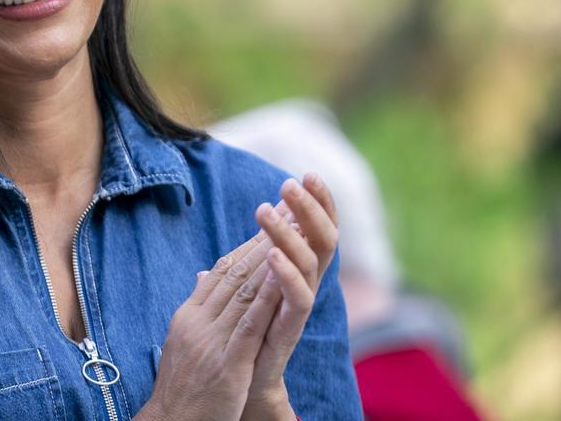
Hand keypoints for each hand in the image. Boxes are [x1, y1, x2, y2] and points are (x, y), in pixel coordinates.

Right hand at [137, 203, 302, 420]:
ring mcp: (211, 341)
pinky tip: (283, 275)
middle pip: (234, 271)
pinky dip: (266, 296)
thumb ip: (198, 306)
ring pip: (243, 290)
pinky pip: (250, 323)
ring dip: (271, 256)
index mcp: (188, 315)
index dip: (248, 242)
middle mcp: (197, 321)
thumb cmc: (180, 389)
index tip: (270, 217)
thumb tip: (205, 274)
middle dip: (264, 237)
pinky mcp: (228, 364)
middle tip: (288, 208)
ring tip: (293, 230)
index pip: (221, 269)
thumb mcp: (185, 342)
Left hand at [240, 173, 339, 418]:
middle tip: (291, 182)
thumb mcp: (243, 293)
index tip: (307, 173)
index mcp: (295, 273)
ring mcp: (299, 309)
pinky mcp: (289, 330)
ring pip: (310, 264)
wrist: (239, 386)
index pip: (313, 230)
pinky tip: (271, 254)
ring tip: (266, 209)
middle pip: (321, 240)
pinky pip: (297, 300)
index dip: (316, 203)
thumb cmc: (245, 337)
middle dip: (309, 209)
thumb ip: (247, 265)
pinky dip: (286, 274)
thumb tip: (238, 241)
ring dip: (289, 234)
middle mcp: (305, 286)